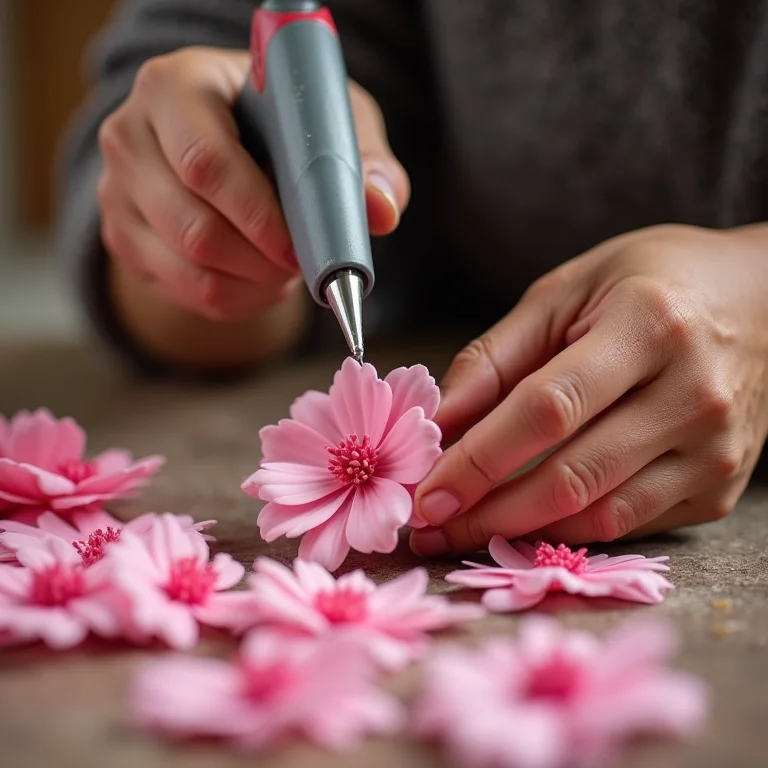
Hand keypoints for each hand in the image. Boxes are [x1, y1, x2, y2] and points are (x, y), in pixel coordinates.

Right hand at [97, 47, 408, 321]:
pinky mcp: (124, 239)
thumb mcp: (327, 122)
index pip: (205, 164)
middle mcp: (130, 137)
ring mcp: (118, 194)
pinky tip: (262, 280)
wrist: (229, 142)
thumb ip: (362, 161)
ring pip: (189, 270)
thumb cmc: (280, 123)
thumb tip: (381, 210)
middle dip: (262, 262)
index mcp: (175, 87)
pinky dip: (237, 300)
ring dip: (253, 285)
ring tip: (287, 268)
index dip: (259, 216)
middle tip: (304, 265)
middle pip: (193, 229)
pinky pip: (185, 293)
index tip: (301, 246)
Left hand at [411, 224, 767, 554]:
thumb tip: (436, 423)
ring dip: (521, 532)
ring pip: (600, 514)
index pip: (547, 410)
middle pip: (572, 476)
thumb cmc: (651, 283)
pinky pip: (630, 523)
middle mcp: (693, 394)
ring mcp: (714, 450)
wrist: (759, 299)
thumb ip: (495, 359)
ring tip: (465, 530)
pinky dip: (569, 528)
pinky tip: (527, 522)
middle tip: (430, 528)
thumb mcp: (564, 294)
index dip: (478, 459)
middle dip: (488, 513)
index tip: (425, 494)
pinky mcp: (719, 487)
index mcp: (648, 326)